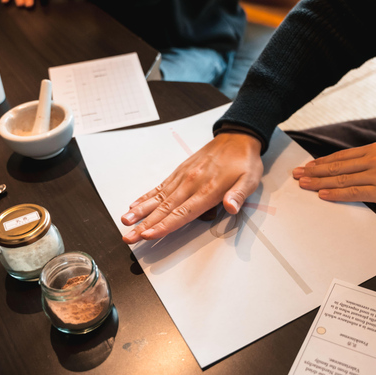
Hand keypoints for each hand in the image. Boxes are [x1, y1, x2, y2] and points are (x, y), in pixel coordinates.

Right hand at [121, 133, 263, 242]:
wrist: (237, 137)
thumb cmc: (244, 161)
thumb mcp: (250, 179)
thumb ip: (238, 195)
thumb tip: (231, 207)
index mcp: (208, 189)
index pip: (183, 213)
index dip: (165, 225)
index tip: (150, 235)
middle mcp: (191, 183)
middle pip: (165, 209)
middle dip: (145, 225)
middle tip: (129, 237)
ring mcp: (183, 177)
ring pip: (158, 198)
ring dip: (140, 211)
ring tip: (125, 221)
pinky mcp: (179, 172)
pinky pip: (160, 187)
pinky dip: (146, 197)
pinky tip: (134, 205)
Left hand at [292, 142, 375, 208]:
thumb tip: (359, 168)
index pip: (342, 156)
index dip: (323, 162)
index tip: (309, 166)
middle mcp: (373, 159)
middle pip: (337, 167)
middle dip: (314, 171)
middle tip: (297, 175)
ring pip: (341, 179)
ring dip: (319, 183)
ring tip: (304, 184)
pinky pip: (353, 193)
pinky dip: (336, 194)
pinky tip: (323, 195)